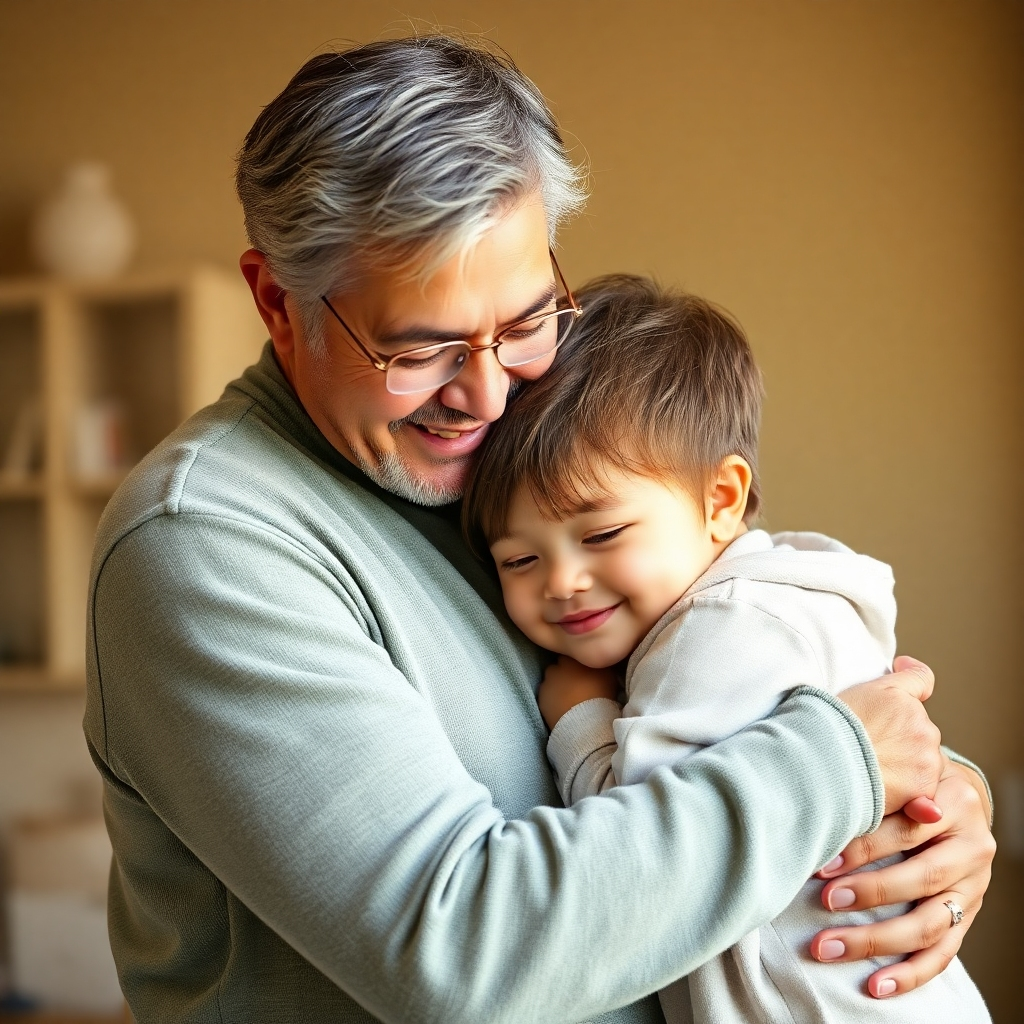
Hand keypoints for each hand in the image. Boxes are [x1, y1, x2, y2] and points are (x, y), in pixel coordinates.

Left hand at [538, 656, 618, 729]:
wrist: (585, 720)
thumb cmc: (600, 696)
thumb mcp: (608, 675)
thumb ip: (598, 664)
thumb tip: (596, 663)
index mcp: (573, 659)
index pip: (571, 656)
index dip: (577, 664)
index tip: (582, 671)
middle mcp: (557, 667)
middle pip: (559, 666)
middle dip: (565, 672)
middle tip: (575, 683)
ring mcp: (547, 682)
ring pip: (551, 679)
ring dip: (557, 684)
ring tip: (568, 695)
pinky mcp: (541, 697)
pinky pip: (546, 693)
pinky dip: (552, 697)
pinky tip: (561, 704)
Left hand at [810, 757, 994, 998]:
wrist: (954, 796)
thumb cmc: (910, 783)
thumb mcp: (900, 774)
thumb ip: (877, 787)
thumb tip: (826, 807)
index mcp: (956, 802)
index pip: (909, 829)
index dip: (865, 848)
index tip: (822, 864)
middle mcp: (972, 846)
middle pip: (922, 878)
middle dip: (869, 893)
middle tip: (824, 900)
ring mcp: (974, 886)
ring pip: (930, 923)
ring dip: (877, 939)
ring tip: (829, 946)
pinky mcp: (968, 916)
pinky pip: (943, 954)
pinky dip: (909, 974)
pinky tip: (876, 986)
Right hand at [837, 656, 943, 813]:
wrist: (821, 766)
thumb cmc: (827, 729)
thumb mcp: (852, 692)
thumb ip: (885, 684)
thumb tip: (904, 664)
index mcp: (900, 696)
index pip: (920, 678)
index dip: (909, 681)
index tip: (898, 684)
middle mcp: (921, 724)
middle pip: (919, 730)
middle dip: (902, 738)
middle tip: (870, 749)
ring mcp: (926, 758)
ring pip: (924, 761)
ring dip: (906, 767)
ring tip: (872, 772)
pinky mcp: (925, 789)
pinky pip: (924, 790)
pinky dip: (907, 792)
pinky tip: (880, 788)